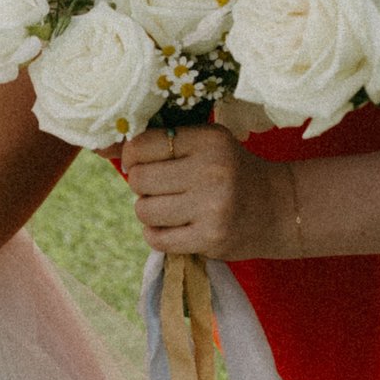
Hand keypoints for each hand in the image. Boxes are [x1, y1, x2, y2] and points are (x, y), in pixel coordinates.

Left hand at [120, 123, 286, 260]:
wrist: (279, 207)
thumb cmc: (230, 171)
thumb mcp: (204, 144)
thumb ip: (158, 143)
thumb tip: (100, 147)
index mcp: (209, 140)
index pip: (142, 145)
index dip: (131, 157)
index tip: (140, 163)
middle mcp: (211, 171)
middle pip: (139, 180)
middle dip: (142, 186)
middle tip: (161, 188)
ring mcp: (212, 207)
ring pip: (144, 211)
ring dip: (149, 212)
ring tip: (170, 208)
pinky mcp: (211, 238)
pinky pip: (157, 239)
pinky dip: (157, 235)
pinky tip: (174, 227)